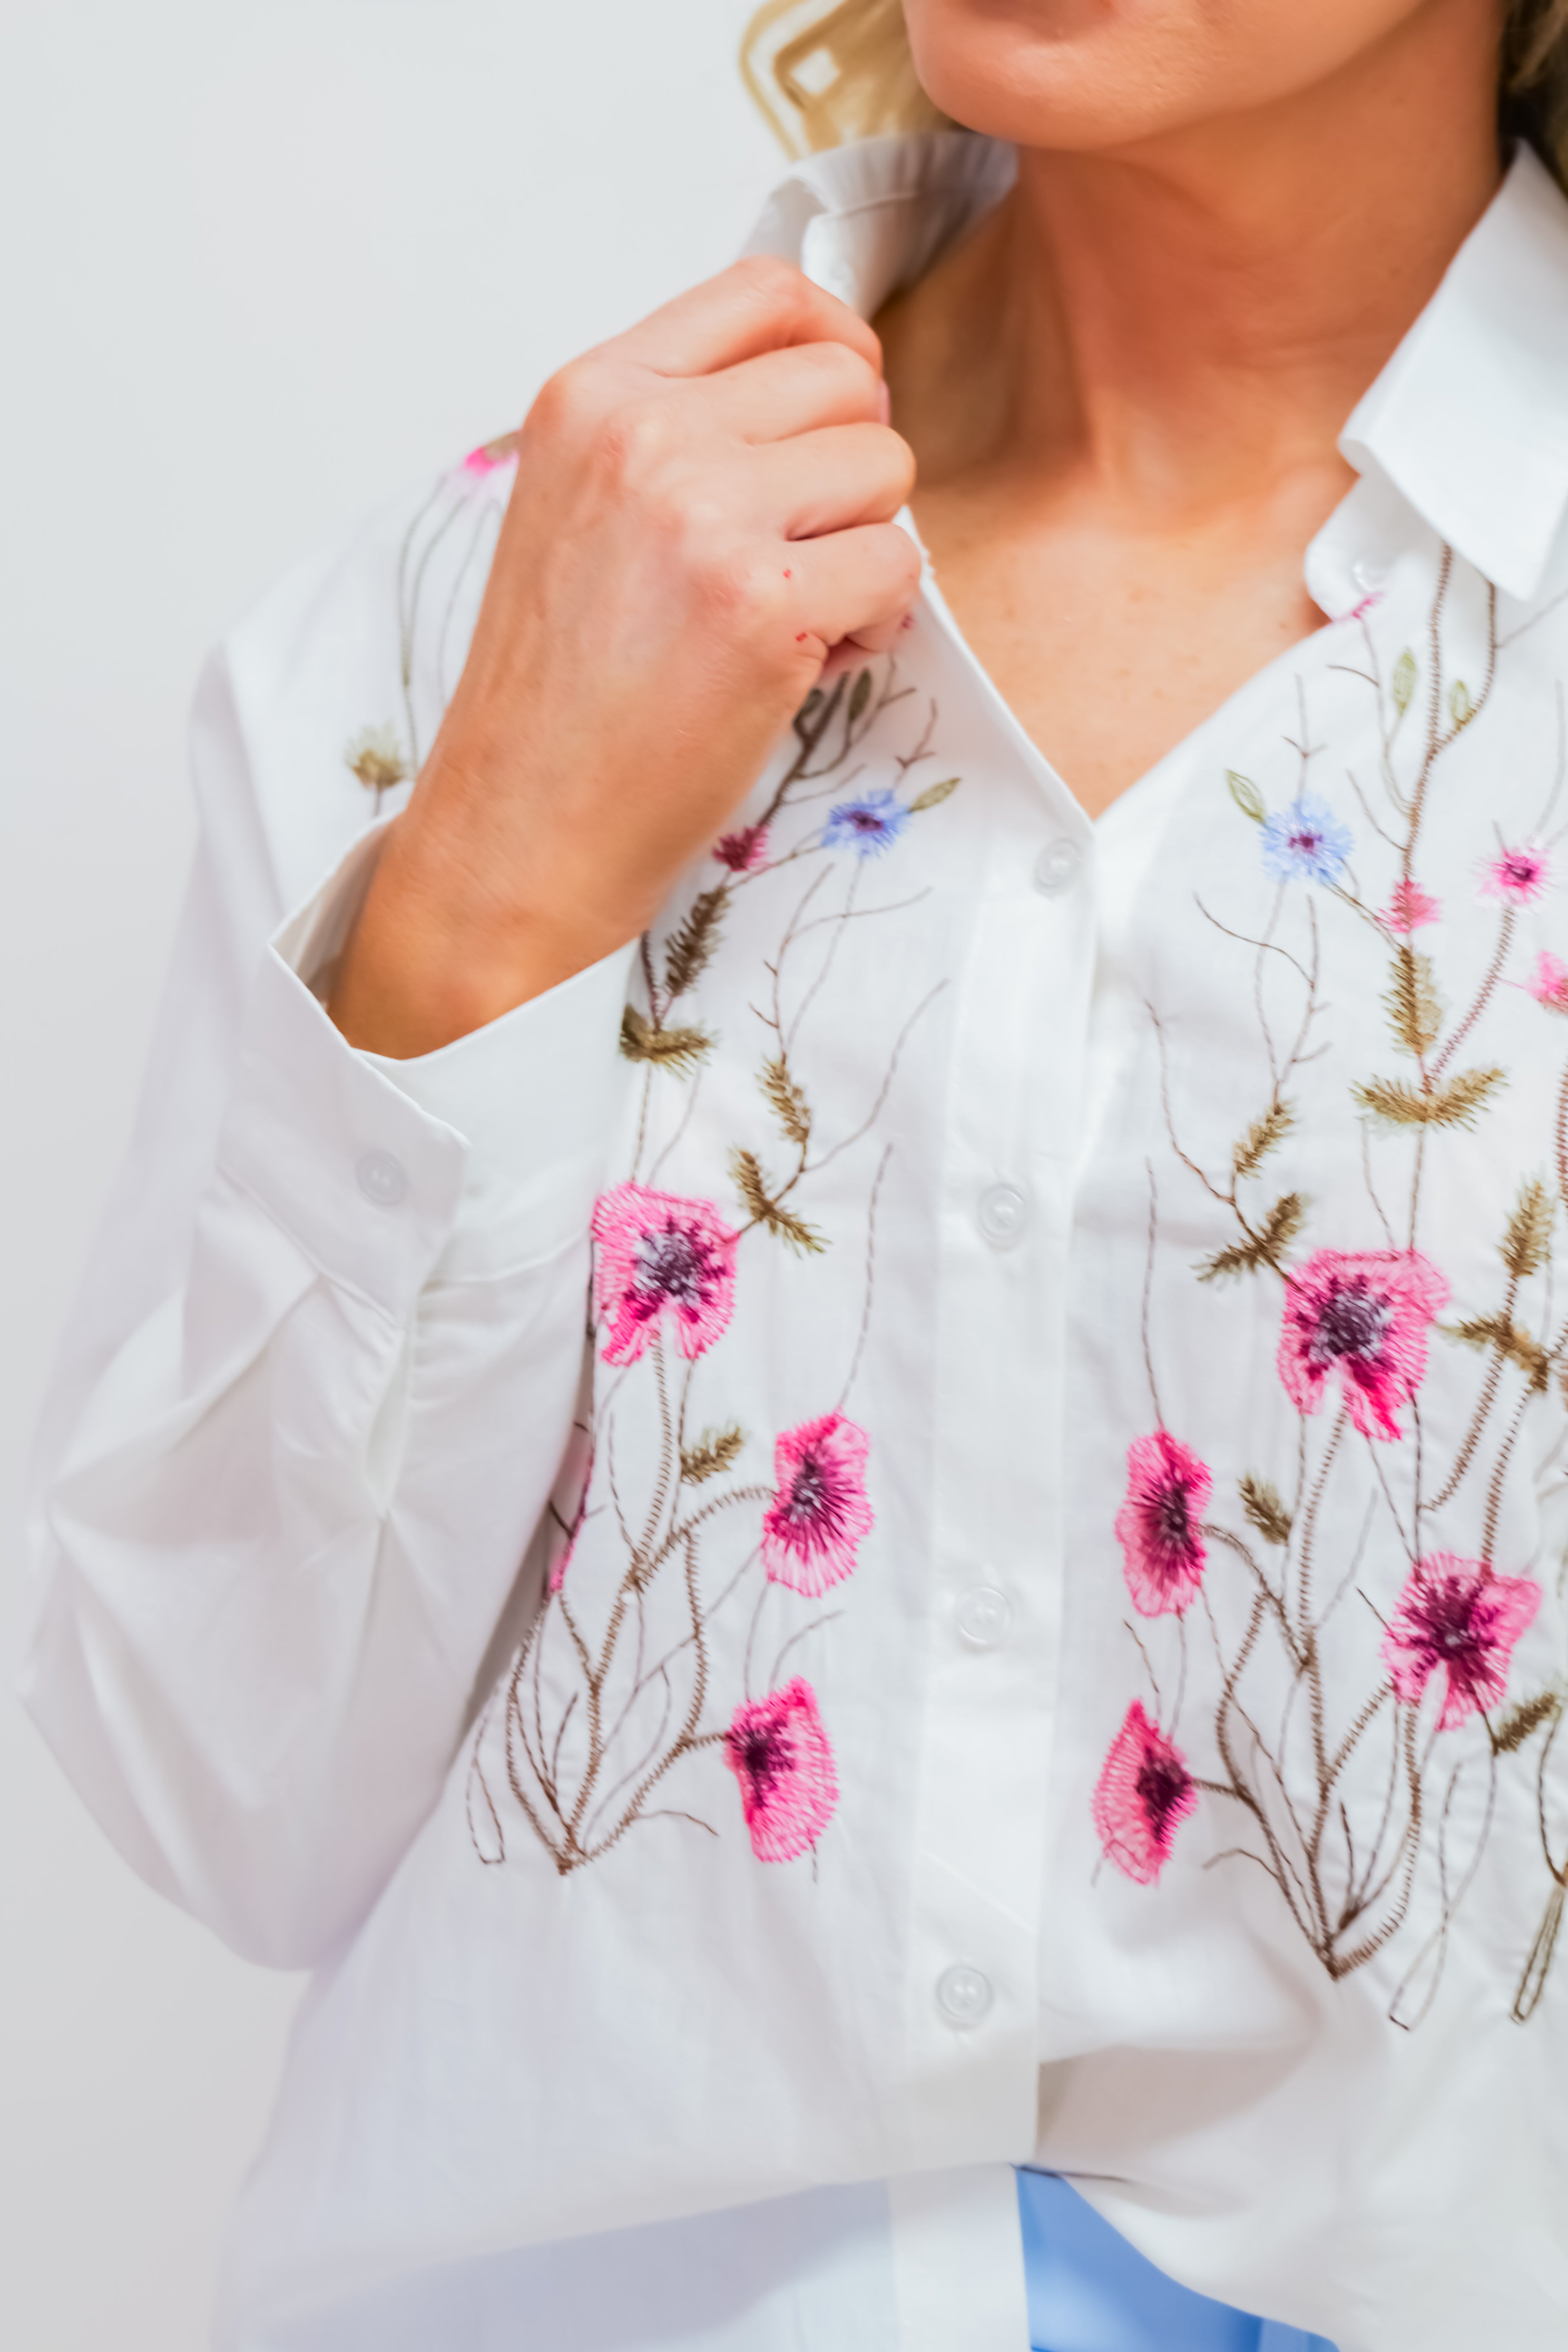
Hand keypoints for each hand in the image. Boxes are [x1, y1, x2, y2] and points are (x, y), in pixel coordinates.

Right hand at [330, 257, 918, 1055]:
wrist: (522, 825)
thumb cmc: (561, 691)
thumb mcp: (583, 509)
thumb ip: (677, 430)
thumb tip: (820, 377)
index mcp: (594, 395)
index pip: (765, 292)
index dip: (833, 345)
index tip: (834, 416)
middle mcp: (645, 435)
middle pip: (846, 377)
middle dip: (853, 467)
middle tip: (803, 550)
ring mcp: (704, 515)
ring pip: (887, 465)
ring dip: (869, 545)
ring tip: (799, 614)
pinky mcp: (765, 605)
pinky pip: (898, 564)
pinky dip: (876, 624)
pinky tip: (808, 665)